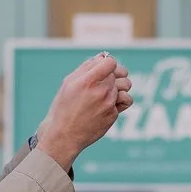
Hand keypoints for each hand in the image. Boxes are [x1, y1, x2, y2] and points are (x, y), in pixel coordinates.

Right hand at [36, 52, 133, 170]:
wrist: (64, 135)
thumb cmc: (64, 107)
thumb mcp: (69, 83)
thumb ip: (87, 67)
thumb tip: (102, 56)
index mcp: (88, 81)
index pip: (111, 61)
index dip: (108, 62)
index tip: (103, 67)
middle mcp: (100, 91)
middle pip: (120, 72)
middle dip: (113, 74)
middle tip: (105, 79)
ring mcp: (109, 103)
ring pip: (126, 85)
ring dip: (119, 85)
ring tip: (109, 90)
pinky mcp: (113, 114)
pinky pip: (126, 100)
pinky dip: (121, 99)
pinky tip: (112, 101)